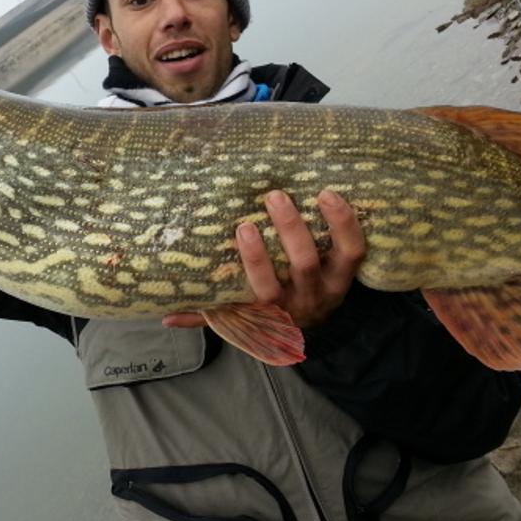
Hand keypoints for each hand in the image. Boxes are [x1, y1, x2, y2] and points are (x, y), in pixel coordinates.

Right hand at [164, 189, 365, 328]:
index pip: (266, 288)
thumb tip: (164, 316)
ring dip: (326, 222)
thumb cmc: (269, 313)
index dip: (257, 260)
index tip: (243, 228)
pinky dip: (347, 223)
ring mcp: (333, 286)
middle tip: (274, 197)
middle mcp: (307, 299)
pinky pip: (356, 249)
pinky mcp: (349, 273)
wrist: (316, 328)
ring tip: (315, 192)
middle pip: (302, 265)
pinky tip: (334, 196)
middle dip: (289, 230)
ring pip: (336, 256)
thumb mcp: (240, 321)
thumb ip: (206, 317)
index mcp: (276, 311)